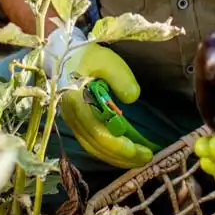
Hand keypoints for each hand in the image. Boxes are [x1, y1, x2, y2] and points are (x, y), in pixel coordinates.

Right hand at [47, 28, 152, 168]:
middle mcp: (71, 116)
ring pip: (93, 147)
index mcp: (76, 102)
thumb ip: (120, 77)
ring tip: (139, 159)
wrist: (66, 55)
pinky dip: (108, 151)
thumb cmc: (88, 57)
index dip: (118, 146)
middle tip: (147, 158)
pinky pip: (91, 143)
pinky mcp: (76, 123)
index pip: (97, 132)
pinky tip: (124, 153)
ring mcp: (72, 121)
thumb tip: (132, 98)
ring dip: (116, 157)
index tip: (140, 151)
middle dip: (122, 156)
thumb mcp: (107, 61)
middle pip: (96, 145)